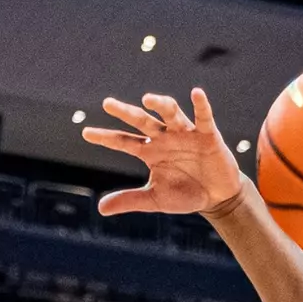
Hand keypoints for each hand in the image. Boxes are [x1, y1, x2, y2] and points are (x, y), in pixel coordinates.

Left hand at [82, 89, 244, 216]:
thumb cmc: (185, 194)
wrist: (216, 197)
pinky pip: (203, 116)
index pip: (123, 142)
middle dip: (126, 112)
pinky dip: (201, 105)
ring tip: (147, 99)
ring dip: (160, 104)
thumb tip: (100, 208)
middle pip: (142, 120)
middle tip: (107, 104)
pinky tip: (196, 93)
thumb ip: (129, 200)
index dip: (106, 137)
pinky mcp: (207, 134)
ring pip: (169, 113)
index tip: (86, 133)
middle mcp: (164, 138)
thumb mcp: (154, 198)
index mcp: (150, 151)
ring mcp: (185, 134)